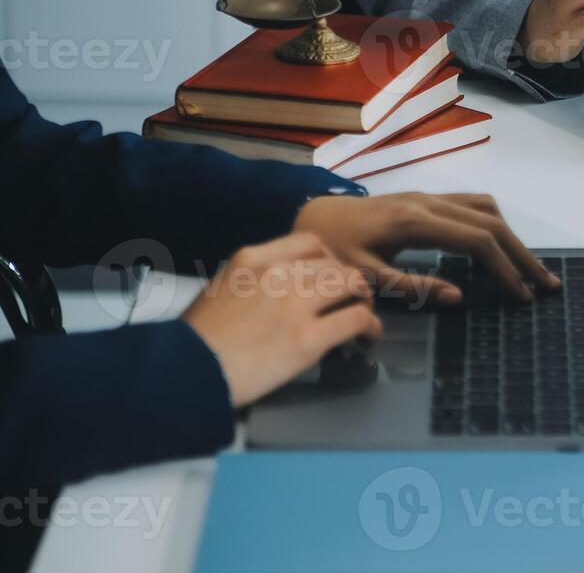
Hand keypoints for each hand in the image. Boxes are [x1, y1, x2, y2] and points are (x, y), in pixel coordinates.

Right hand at [182, 233, 380, 406]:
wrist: (183, 372)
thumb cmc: (196, 341)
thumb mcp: (220, 289)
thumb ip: (253, 281)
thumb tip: (281, 289)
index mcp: (252, 259)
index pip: (310, 242)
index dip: (329, 258)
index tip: (332, 274)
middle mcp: (277, 274)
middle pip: (335, 264)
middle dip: (349, 281)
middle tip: (353, 299)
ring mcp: (294, 304)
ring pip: (352, 284)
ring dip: (364, 300)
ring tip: (364, 316)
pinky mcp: (307, 338)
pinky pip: (356, 319)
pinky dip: (369, 326)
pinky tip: (367, 337)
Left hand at [294, 192, 559, 305]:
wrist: (313, 216)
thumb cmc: (333, 251)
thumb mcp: (364, 277)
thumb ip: (412, 286)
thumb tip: (457, 297)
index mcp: (416, 222)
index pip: (478, 242)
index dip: (505, 269)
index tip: (522, 296)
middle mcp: (429, 203)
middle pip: (492, 223)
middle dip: (522, 254)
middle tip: (546, 284)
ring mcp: (430, 197)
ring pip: (487, 209)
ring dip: (513, 237)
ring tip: (528, 268)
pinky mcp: (428, 200)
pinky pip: (473, 205)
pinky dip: (495, 225)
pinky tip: (500, 246)